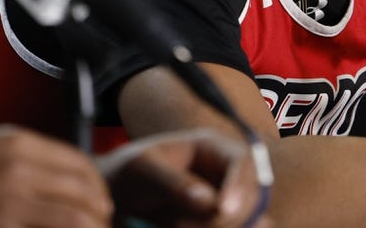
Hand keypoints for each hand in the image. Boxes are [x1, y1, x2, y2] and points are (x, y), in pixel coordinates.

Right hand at [0, 125, 112, 227]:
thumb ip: (25, 156)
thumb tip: (67, 175)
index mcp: (17, 144)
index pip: (79, 162)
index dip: (97, 183)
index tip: (101, 197)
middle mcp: (17, 169)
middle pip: (82, 190)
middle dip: (100, 209)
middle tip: (104, 222)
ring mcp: (7, 203)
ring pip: (74, 218)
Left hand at [98, 128, 271, 227]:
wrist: (118, 191)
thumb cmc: (128, 173)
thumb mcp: (142, 172)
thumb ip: (174, 184)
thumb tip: (211, 202)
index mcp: (212, 145)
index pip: (242, 162)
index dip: (238, 186)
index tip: (222, 211)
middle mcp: (227, 168)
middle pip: (247, 195)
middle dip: (217, 216)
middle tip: (176, 225)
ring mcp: (228, 192)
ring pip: (239, 217)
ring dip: (209, 227)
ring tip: (172, 226)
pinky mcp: (221, 214)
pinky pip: (229, 226)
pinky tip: (177, 227)